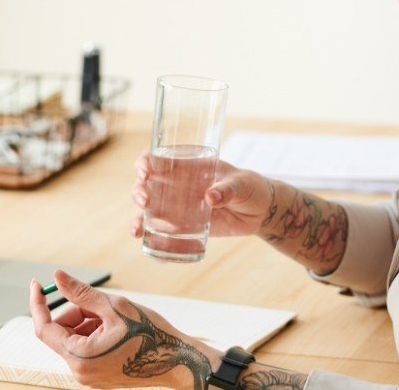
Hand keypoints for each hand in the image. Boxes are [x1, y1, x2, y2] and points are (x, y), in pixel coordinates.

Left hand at [30, 270, 220, 389]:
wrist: (178, 361)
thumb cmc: (150, 334)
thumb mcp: (114, 306)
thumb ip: (81, 293)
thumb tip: (57, 277)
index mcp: (80, 357)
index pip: (43, 328)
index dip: (38, 303)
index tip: (37, 283)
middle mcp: (80, 372)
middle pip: (61, 332)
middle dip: (74, 311)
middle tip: (98, 301)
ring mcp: (89, 376)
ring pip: (74, 339)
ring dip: (87, 321)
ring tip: (115, 316)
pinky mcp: (99, 375)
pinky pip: (85, 349)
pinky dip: (94, 332)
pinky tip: (118, 328)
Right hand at [130, 153, 277, 238]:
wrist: (261, 211)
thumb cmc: (251, 187)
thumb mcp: (242, 183)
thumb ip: (228, 188)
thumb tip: (211, 197)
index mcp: (189, 165)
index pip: (159, 158)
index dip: (145, 162)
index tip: (144, 171)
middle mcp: (178, 183)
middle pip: (147, 183)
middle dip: (138, 191)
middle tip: (145, 201)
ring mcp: (179, 205)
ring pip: (149, 208)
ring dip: (138, 216)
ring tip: (137, 228)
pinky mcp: (185, 226)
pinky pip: (162, 230)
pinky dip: (149, 235)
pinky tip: (142, 241)